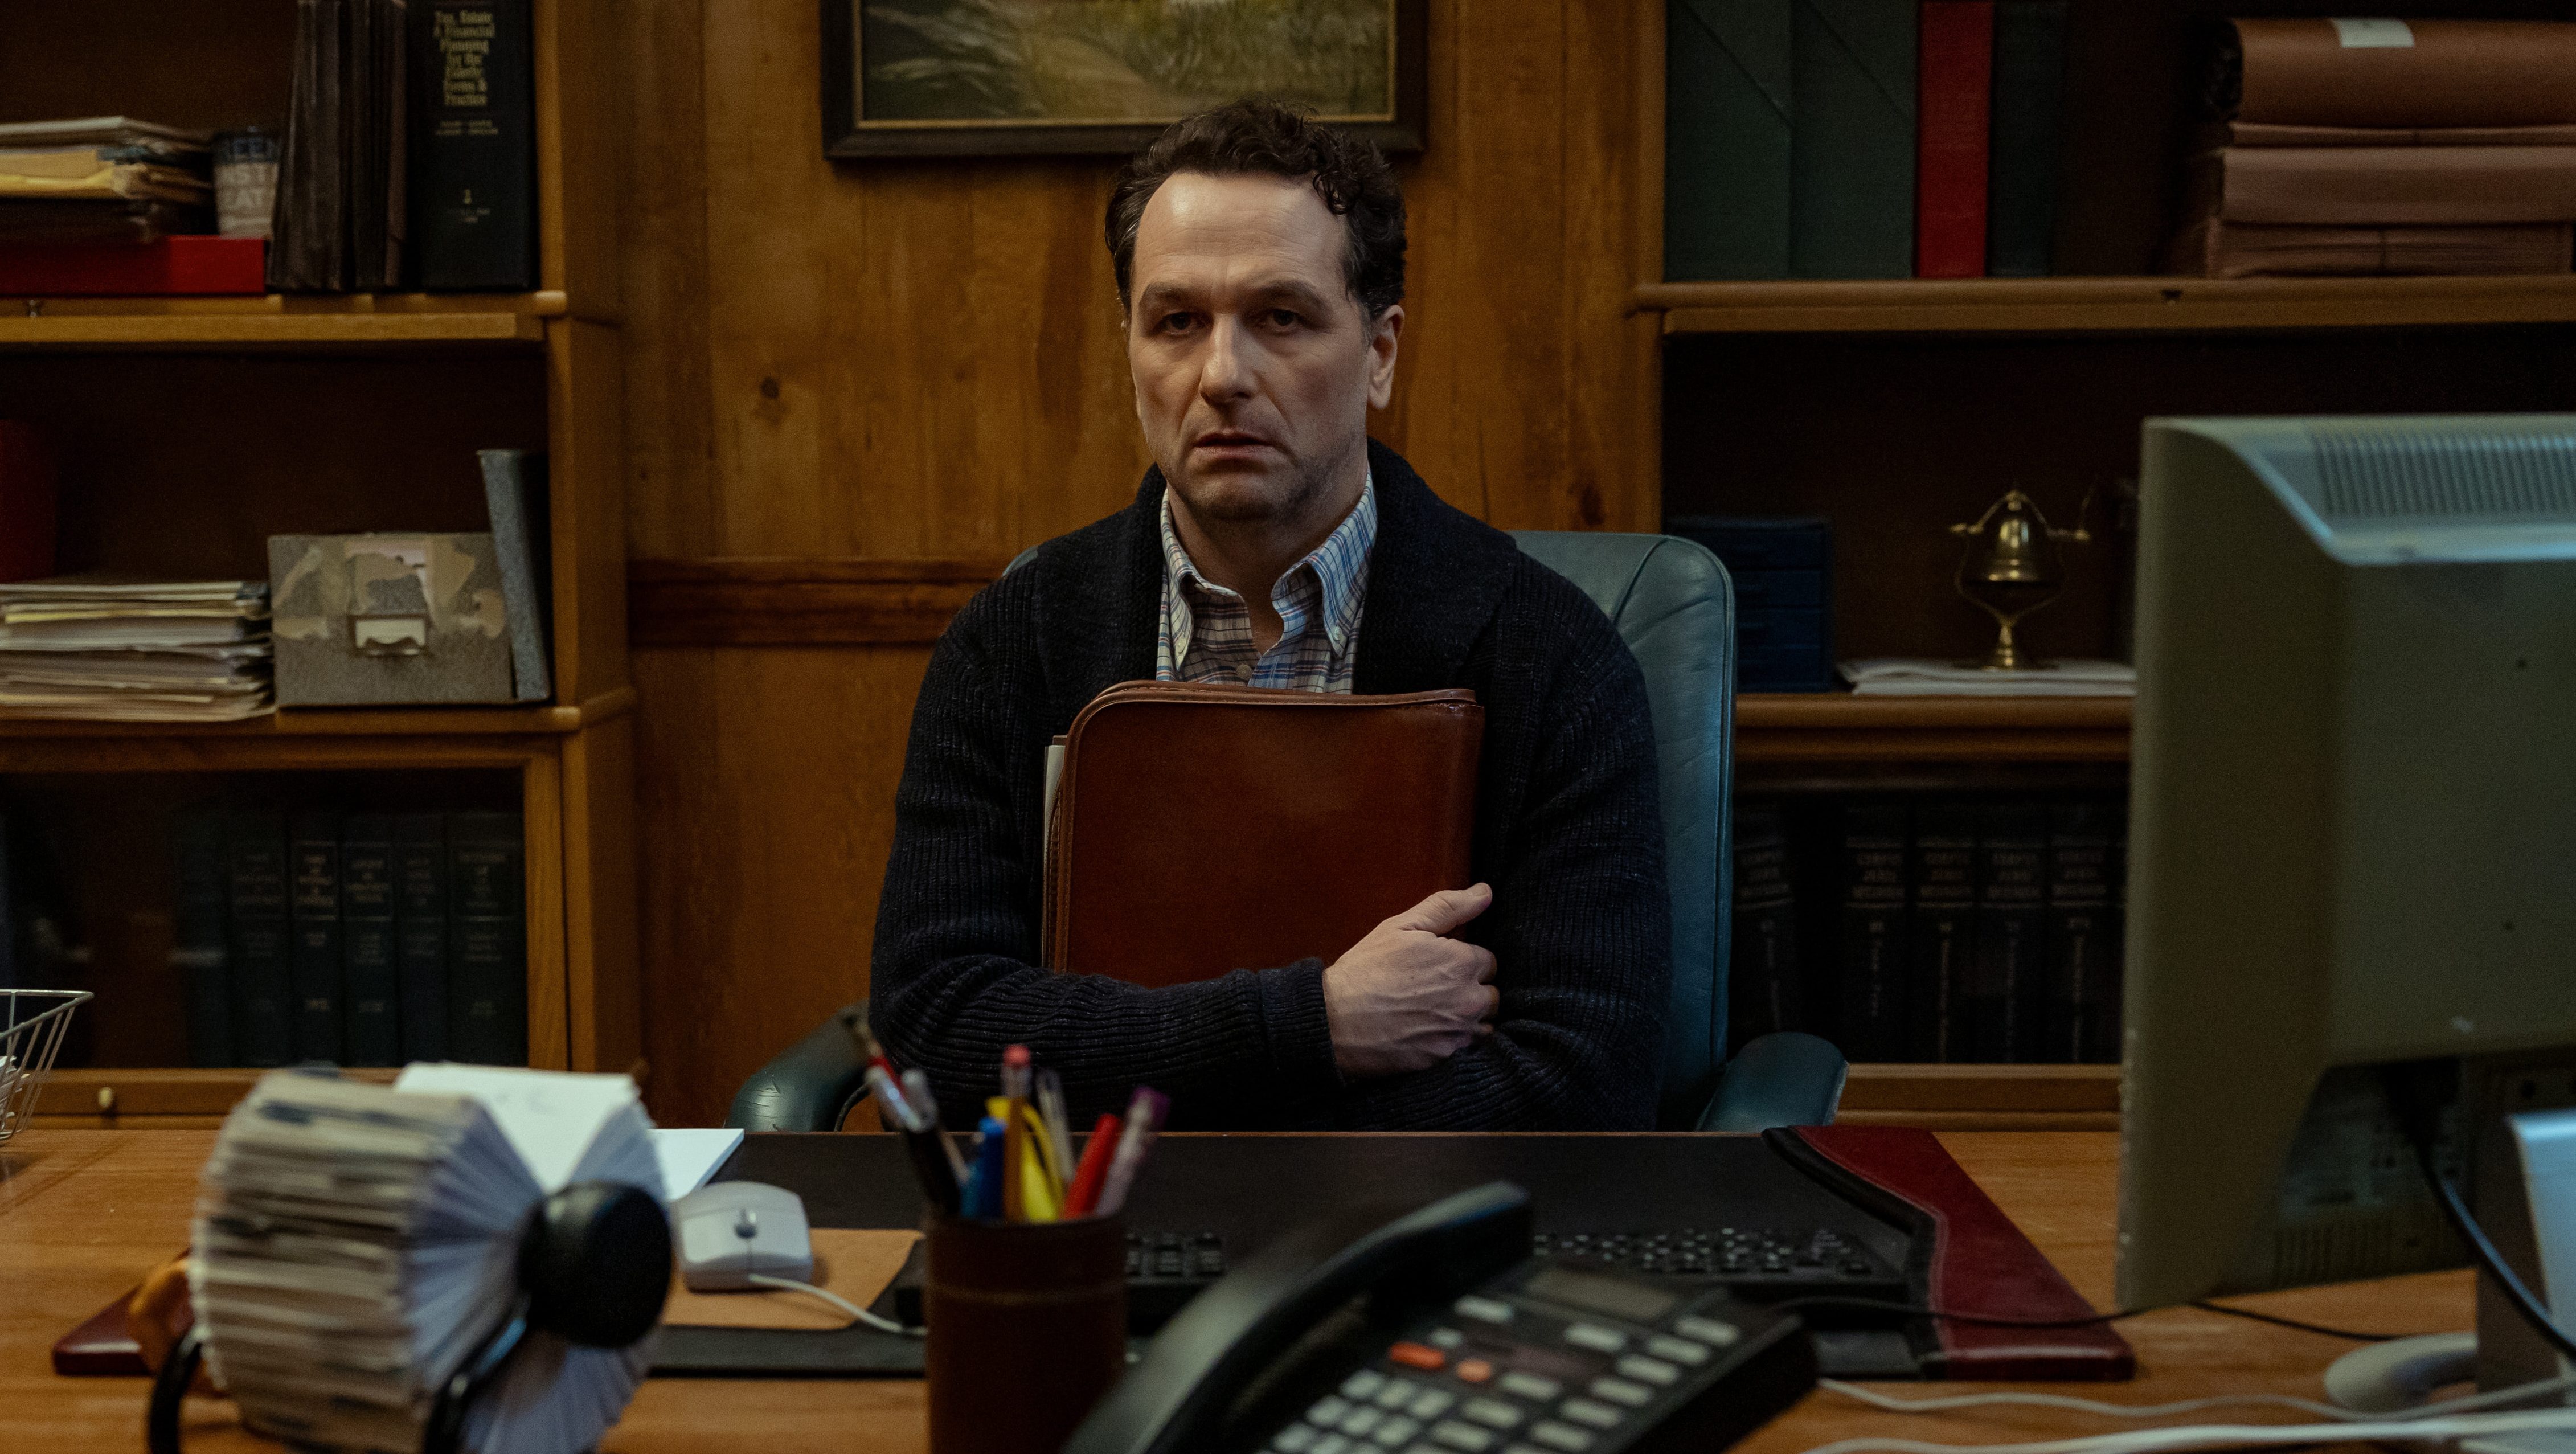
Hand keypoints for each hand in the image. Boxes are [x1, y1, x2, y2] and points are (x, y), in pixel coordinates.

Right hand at [1323, 884, 1499, 1078]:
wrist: (1336, 1021)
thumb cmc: (1366, 969)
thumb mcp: (1402, 926)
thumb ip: (1448, 907)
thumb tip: (1485, 891)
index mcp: (1462, 962)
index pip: (1488, 961)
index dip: (1463, 961)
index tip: (1440, 966)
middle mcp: (1469, 998)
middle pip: (1491, 994)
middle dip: (1472, 990)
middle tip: (1436, 990)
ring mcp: (1459, 1031)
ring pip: (1485, 1022)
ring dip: (1469, 1017)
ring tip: (1435, 1012)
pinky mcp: (1446, 1056)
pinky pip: (1467, 1046)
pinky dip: (1454, 1039)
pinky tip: (1429, 1031)